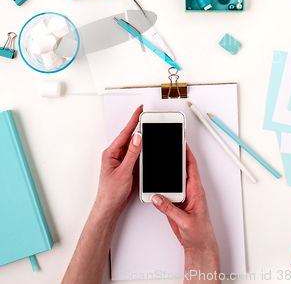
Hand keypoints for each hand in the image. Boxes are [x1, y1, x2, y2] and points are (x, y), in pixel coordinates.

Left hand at [94, 105, 142, 220]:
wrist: (110, 209)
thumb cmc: (110, 193)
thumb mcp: (123, 172)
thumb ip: (132, 154)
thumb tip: (137, 138)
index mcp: (111, 153)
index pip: (125, 133)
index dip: (133, 120)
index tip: (140, 110)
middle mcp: (117, 155)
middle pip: (131, 138)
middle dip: (141, 128)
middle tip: (149, 119)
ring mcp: (123, 161)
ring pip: (136, 148)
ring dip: (144, 143)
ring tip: (152, 134)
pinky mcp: (129, 168)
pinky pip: (138, 157)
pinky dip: (145, 154)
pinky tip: (150, 152)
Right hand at [151, 144, 218, 254]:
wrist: (199, 246)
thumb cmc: (200, 234)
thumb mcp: (185, 221)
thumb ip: (169, 209)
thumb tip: (157, 197)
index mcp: (196, 190)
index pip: (192, 166)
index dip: (187, 153)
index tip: (181, 141)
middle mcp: (189, 191)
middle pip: (181, 169)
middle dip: (174, 157)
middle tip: (166, 146)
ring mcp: (182, 197)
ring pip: (172, 180)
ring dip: (165, 173)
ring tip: (157, 162)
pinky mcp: (175, 204)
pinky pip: (167, 191)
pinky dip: (160, 187)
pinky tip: (154, 184)